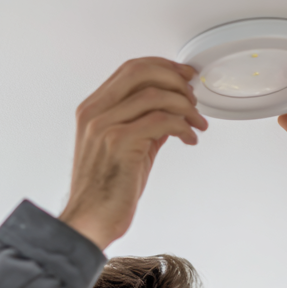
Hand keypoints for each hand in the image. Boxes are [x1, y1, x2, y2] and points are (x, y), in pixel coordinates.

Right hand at [60, 58, 207, 249]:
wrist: (90, 220)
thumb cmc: (104, 192)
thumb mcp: (124, 149)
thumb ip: (144, 126)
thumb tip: (170, 112)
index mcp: (92, 110)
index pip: (130, 70)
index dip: (162, 67)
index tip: (184, 75)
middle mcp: (95, 112)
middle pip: (141, 72)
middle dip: (175, 79)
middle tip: (193, 95)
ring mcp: (105, 126)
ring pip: (155, 95)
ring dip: (184, 106)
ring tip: (196, 122)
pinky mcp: (120, 142)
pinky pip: (161, 121)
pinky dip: (182, 126)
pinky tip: (189, 138)